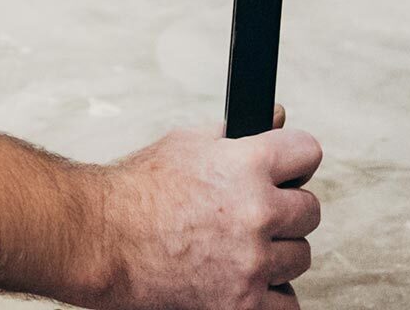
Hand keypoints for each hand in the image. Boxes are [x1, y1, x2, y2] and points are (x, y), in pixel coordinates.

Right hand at [92, 124, 322, 309]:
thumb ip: (239, 132)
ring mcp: (251, 262)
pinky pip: (287, 303)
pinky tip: (247, 282)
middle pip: (309, 210)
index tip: (286, 172)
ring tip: (242, 249)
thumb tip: (277, 117)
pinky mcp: (240, 304)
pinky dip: (270, 296)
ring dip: (277, 253)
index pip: (309, 153)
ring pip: (300, 255)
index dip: (295, 162)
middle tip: (256, 215)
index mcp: (249, 165)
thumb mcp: (189, 142)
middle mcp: (257, 212)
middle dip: (285, 210)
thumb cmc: (136, 192)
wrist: (100, 242)